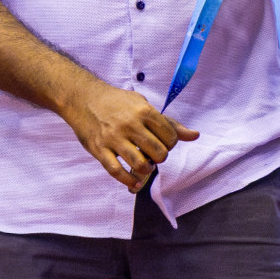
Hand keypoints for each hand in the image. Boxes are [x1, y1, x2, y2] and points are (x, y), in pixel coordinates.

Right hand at [61, 80, 198, 192]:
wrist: (83, 98)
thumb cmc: (117, 102)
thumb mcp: (143, 105)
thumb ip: (168, 122)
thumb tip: (195, 135)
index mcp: (144, 111)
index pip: (171, 137)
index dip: (170, 143)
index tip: (162, 141)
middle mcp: (130, 125)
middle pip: (159, 153)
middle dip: (160, 157)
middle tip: (152, 153)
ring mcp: (114, 138)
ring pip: (140, 164)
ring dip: (146, 169)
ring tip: (143, 164)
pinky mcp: (99, 149)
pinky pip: (117, 172)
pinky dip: (128, 180)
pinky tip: (133, 180)